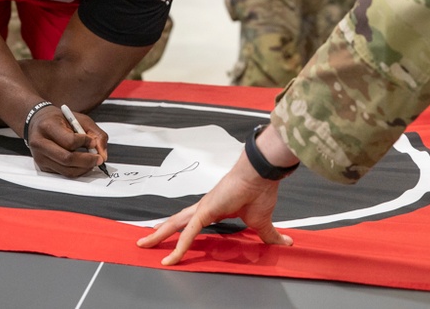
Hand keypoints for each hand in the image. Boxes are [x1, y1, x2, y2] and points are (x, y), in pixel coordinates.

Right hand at [27, 105, 108, 177]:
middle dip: (87, 161)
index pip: (69, 141)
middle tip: (99, 159)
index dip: (84, 142)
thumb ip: (96, 134)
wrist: (39, 122)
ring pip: (66, 170)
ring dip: (84, 168)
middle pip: (67, 159)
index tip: (92, 141)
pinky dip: (77, 170)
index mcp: (48, 126)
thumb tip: (103, 154)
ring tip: (92, 161)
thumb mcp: (80, 119)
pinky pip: (63, 173)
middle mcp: (40, 143)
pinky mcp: (42, 167)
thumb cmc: (60, 120)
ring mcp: (39, 157)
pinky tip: (82, 163)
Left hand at [136, 150, 292, 264]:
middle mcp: (204, 207)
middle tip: (145, 241)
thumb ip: (270, 235)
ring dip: (160, 235)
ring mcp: (203, 208)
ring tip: (145, 244)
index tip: (171, 240)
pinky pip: (189, 232)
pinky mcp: (206, 210)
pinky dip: (180, 245)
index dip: (181, 232)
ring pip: (175, 225)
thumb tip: (285, 243)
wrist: (262, 174)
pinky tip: (172, 257)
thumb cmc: (261, 190)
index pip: (192, 224)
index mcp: (215, 209)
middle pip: (177, 222)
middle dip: (160, 232)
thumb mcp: (263, 222)